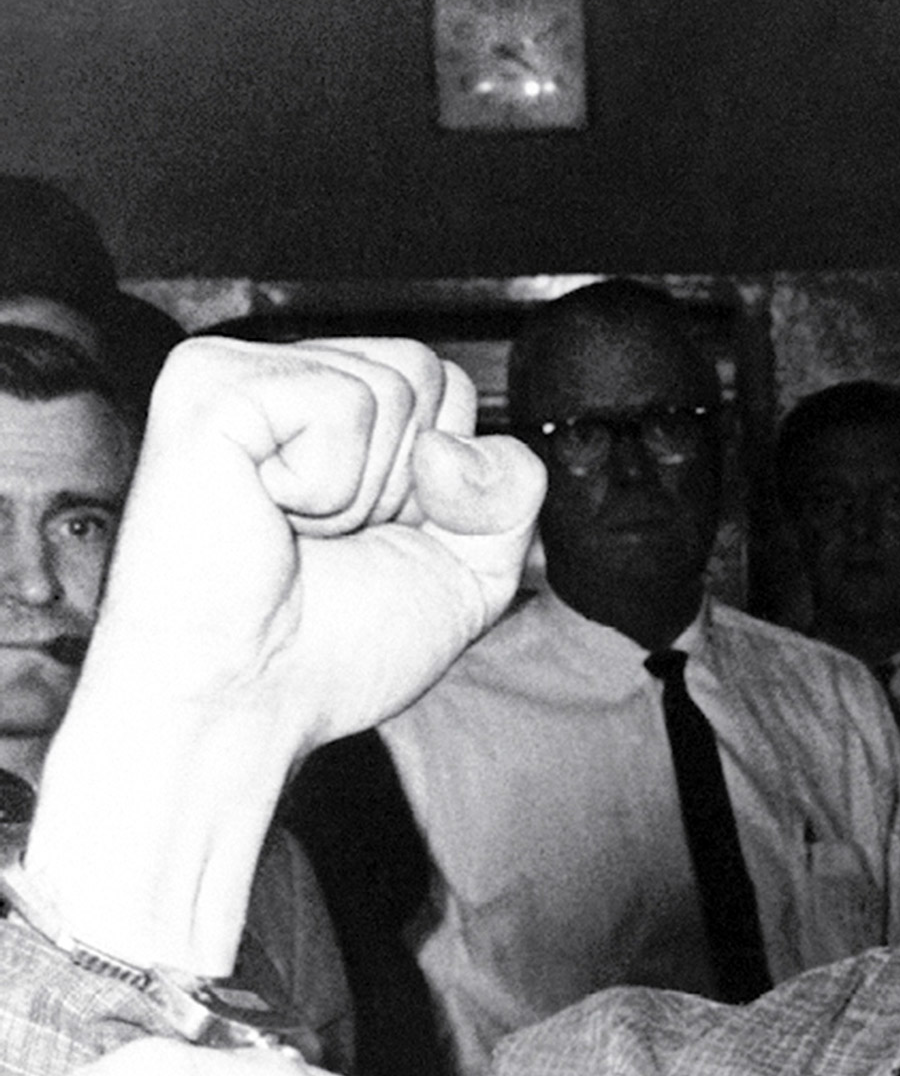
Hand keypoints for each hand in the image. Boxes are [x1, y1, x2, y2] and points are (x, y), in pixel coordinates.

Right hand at [28, 336, 545, 972]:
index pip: (450, 386)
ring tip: (294, 533)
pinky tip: (268, 511)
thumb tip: (457, 443)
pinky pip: (339, 401)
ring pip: (391, 385)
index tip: (375, 540)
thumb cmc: (329, 651)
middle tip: (327, 542)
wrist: (246, 702)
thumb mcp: (469, 574)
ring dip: (360, 493)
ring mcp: (246, 375)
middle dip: (406, 485)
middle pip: (428, 374)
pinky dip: (325, 482)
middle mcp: (290, 385)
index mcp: (337, 418)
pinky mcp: (211, 384)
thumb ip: (512, 492)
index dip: (445, 482)